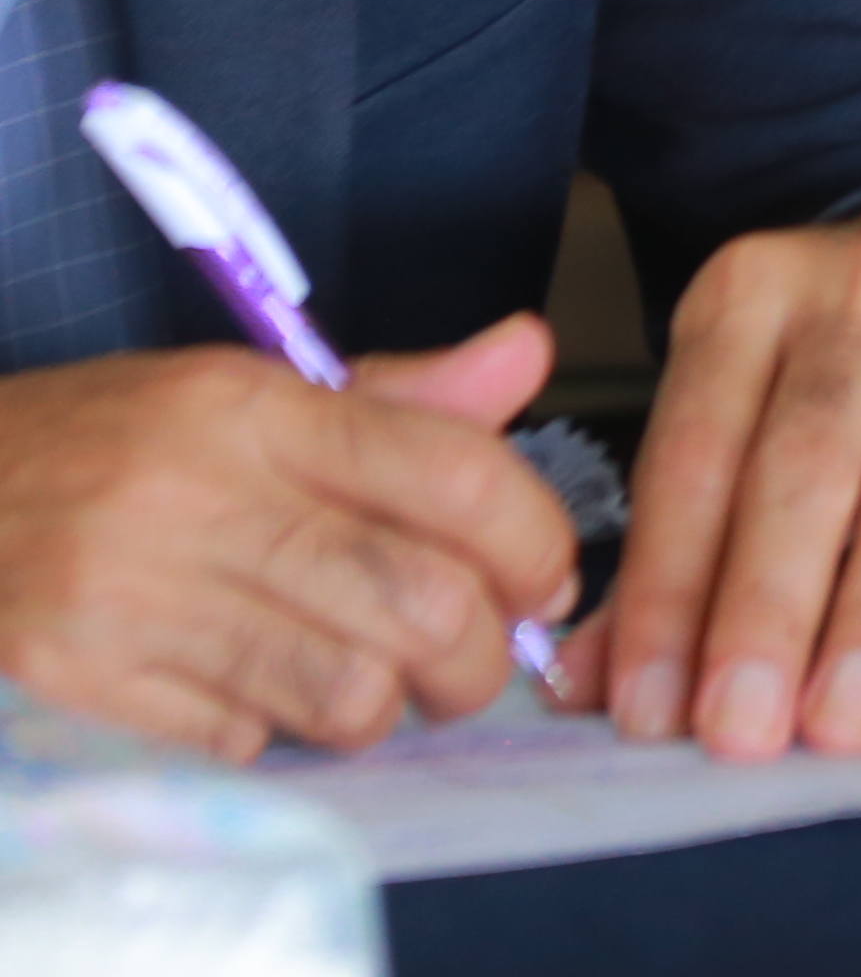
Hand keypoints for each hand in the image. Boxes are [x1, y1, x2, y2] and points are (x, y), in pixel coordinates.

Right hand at [0, 317, 573, 759]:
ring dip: (389, 706)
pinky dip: (280, 733)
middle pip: (420, 600)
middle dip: (483, 653)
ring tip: (376, 682)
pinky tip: (263, 694)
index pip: (453, 475)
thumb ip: (398, 395)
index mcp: (254, 410)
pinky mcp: (83, 679)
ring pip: (347, 691)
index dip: (533, 541)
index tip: (545, 578)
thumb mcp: (242, 389)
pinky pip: (246, 739)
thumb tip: (530, 354)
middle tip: (477, 657)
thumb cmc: (109, 441)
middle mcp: (198, 496)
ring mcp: (133, 596)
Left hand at [583, 197, 860, 759]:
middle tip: (740, 730)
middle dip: (767, 609)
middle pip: (807, 464)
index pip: (695, 454)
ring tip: (839, 727)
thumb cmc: (839, 373)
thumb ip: (671, 546)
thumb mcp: (737, 411)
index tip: (648, 708)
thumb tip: (587, 687)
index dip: (667, 589)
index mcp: (750, 294)